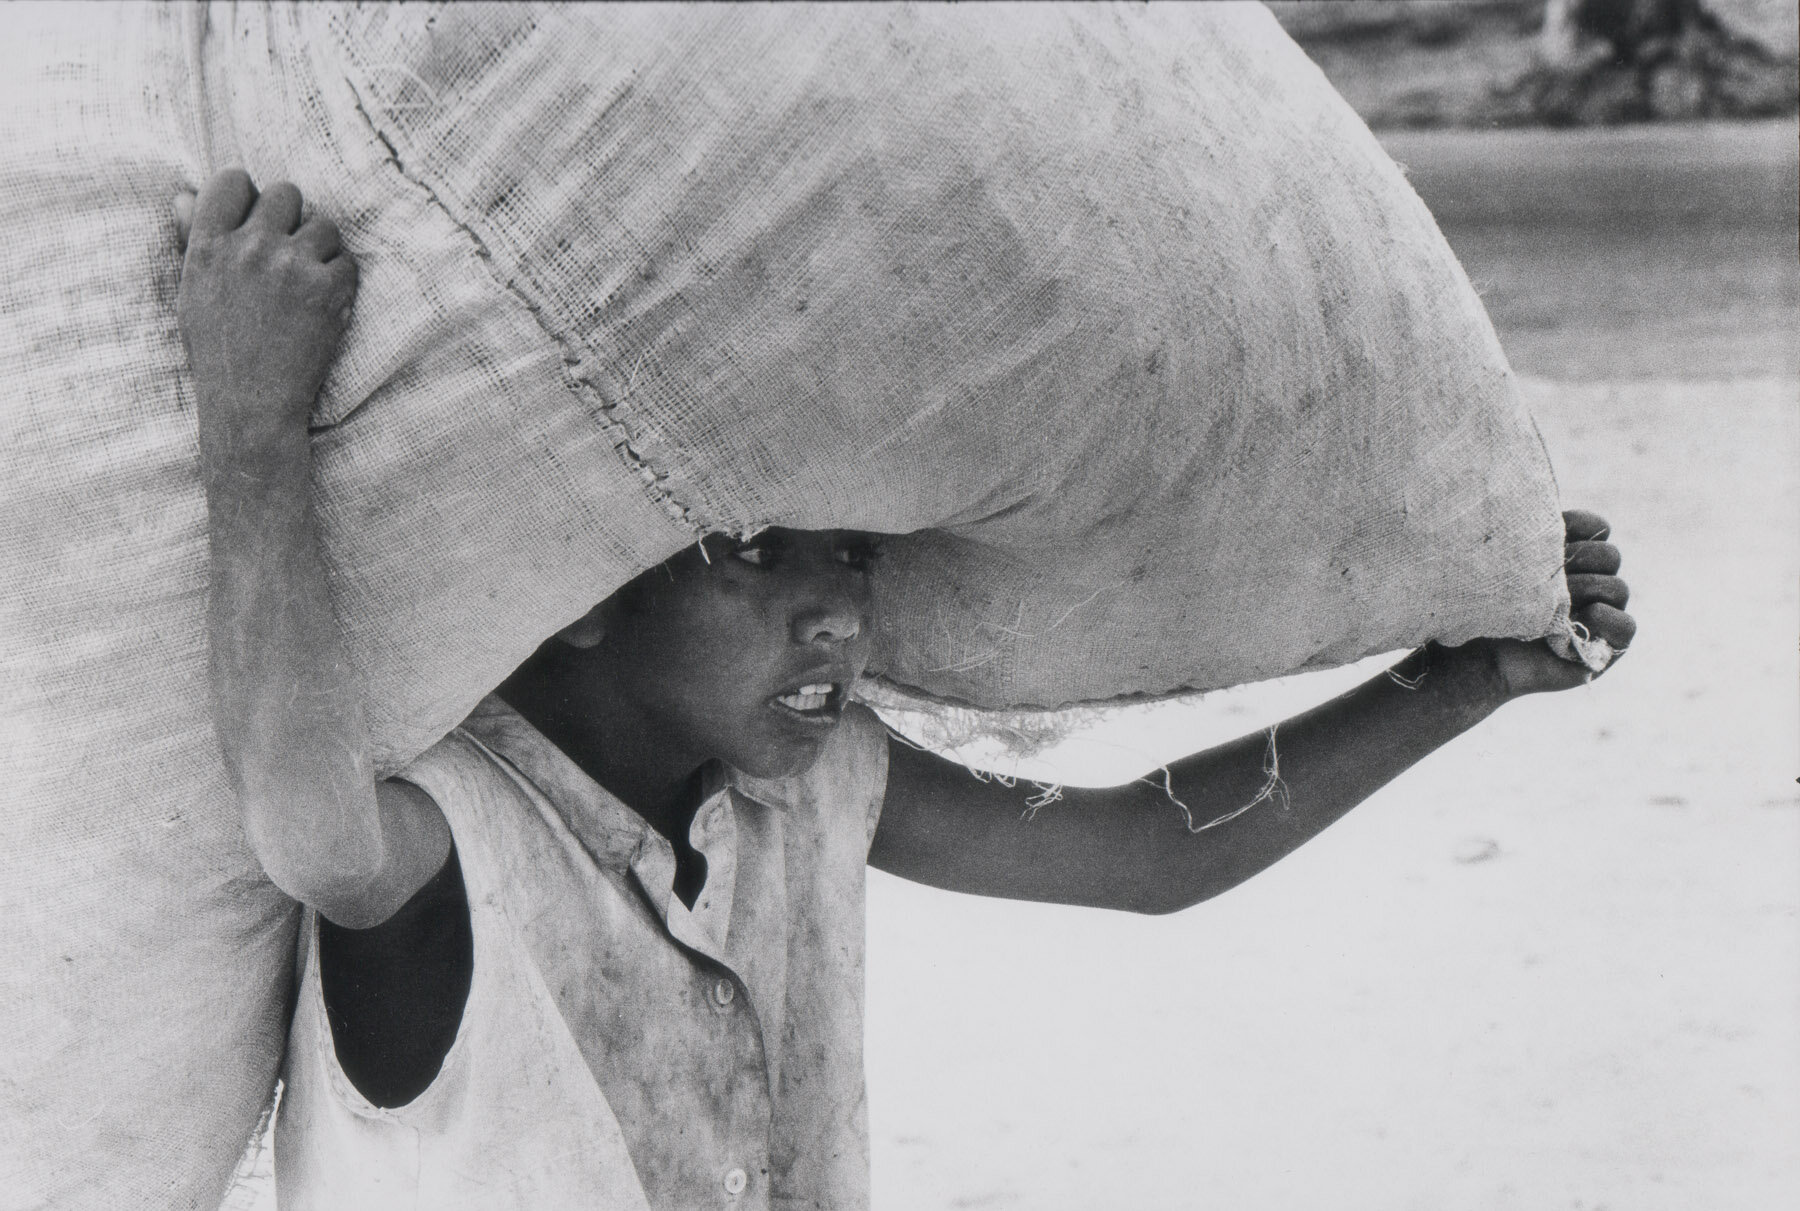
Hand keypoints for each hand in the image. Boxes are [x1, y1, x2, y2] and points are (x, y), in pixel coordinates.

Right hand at [176, 169, 357, 451]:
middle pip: (286, 192)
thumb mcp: (192, 293)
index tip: (258, 219)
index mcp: (208, 245)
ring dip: (322, 246)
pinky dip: (342, 277)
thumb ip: (192, 240)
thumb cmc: (219, 352)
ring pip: (325, 223)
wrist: (251, 404)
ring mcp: (290, 266)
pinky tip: (327, 299)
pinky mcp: (327, 289)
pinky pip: (347, 259)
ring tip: (309, 278)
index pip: (233, 180)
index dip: (251, 195)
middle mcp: (248, 248)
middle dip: (292, 217)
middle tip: (289, 251)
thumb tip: (185, 194)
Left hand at [1453, 509, 1635, 697]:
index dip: (1579, 525)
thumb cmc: (1478, 609)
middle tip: (1544, 574)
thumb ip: (1519, 536)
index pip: (1598, 527)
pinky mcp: (1605, 648)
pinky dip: (1608, 619)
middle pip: (1610, 555)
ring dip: (1585, 589)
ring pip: (1618, 586)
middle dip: (1579, 559)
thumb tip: (1521, 490)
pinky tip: (1581, 618)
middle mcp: (1589, 584)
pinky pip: (1627, 626)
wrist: (1471, 658)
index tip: (1545, 535)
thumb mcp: (1499, 565)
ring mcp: (1600, 616)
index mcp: (1570, 559)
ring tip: (1551, 603)